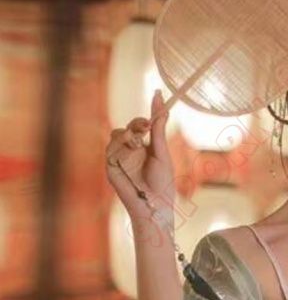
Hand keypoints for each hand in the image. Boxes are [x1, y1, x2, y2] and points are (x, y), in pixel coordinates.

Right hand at [105, 89, 173, 220]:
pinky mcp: (111, 166)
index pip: (144, 124)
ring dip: (129, 135)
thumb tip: (164, 107)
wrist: (154, 205)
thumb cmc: (162, 184)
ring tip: (139, 143)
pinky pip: (111, 148)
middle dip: (138, 123)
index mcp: (146, 147)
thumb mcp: (163, 154)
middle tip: (146, 125)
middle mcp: (132, 150)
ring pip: (118, 134)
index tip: (157, 94)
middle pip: (129, 126)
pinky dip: (120, 147)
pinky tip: (130, 152)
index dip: (151, 110)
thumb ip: (159, 131)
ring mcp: (120, 157)